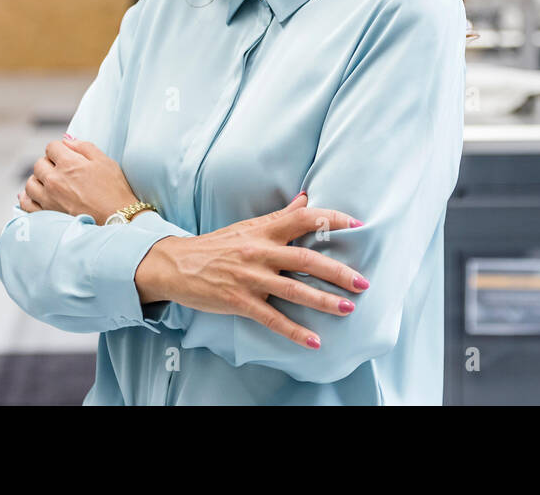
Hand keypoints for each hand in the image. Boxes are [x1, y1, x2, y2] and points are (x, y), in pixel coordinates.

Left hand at [17, 135, 138, 224]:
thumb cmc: (114, 189)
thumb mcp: (104, 161)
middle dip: (49, 164)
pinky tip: (36, 196)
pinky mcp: (47, 214)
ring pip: (30, 183)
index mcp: (68, 163)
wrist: (117, 218)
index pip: (51, 147)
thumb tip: (67, 140)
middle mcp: (54, 179)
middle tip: (62, 171)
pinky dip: (28, 198)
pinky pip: (26, 203)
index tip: (67, 156)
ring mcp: (48, 198)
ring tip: (50, 184)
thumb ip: (83, 147)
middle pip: (39, 164)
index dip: (60, 149)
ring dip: (39, 180)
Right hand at [135, 193, 367, 349]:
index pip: (304, 218)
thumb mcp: (248, 227)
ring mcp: (249, 278)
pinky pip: (272, 318)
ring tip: (348, 309)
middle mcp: (259, 252)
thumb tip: (306, 198)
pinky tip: (315, 341)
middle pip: (305, 259)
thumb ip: (280, 216)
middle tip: (363, 282)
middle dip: (337, 271)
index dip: (332, 219)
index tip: (358, 225)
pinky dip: (294, 331)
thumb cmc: (216, 245)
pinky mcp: (239, 301)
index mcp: (264, 231)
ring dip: (323, 301)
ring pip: (293, 290)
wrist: (176, 264)